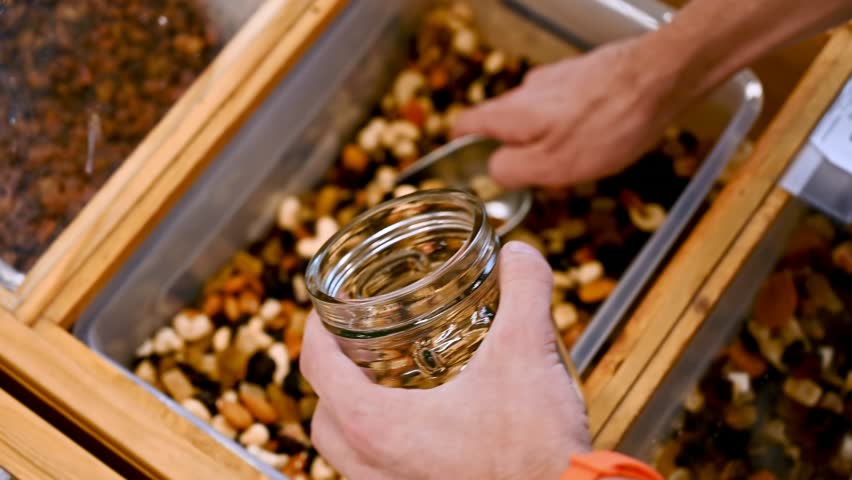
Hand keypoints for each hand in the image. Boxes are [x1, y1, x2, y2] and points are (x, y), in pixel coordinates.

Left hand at [301, 241, 590, 479]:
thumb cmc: (534, 449)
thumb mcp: (528, 352)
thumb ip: (524, 290)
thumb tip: (518, 256)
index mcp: (377, 426)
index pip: (316, 367)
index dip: (315, 328)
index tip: (326, 309)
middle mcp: (374, 467)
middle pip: (323, 416)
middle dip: (331, 378)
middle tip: (354, 349)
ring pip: (348, 453)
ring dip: (355, 417)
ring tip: (385, 386)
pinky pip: (381, 475)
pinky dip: (386, 448)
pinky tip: (426, 427)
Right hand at [452, 36, 691, 189]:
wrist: (660, 76)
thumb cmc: (608, 124)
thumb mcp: (553, 165)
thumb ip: (513, 169)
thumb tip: (494, 169)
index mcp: (511, 113)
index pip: (465, 123)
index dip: (458, 145)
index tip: (460, 160)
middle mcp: (527, 90)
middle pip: (503, 122)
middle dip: (513, 149)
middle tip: (535, 176)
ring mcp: (556, 79)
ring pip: (536, 114)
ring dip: (545, 137)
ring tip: (574, 160)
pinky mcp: (584, 74)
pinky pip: (565, 105)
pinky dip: (570, 123)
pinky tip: (597, 136)